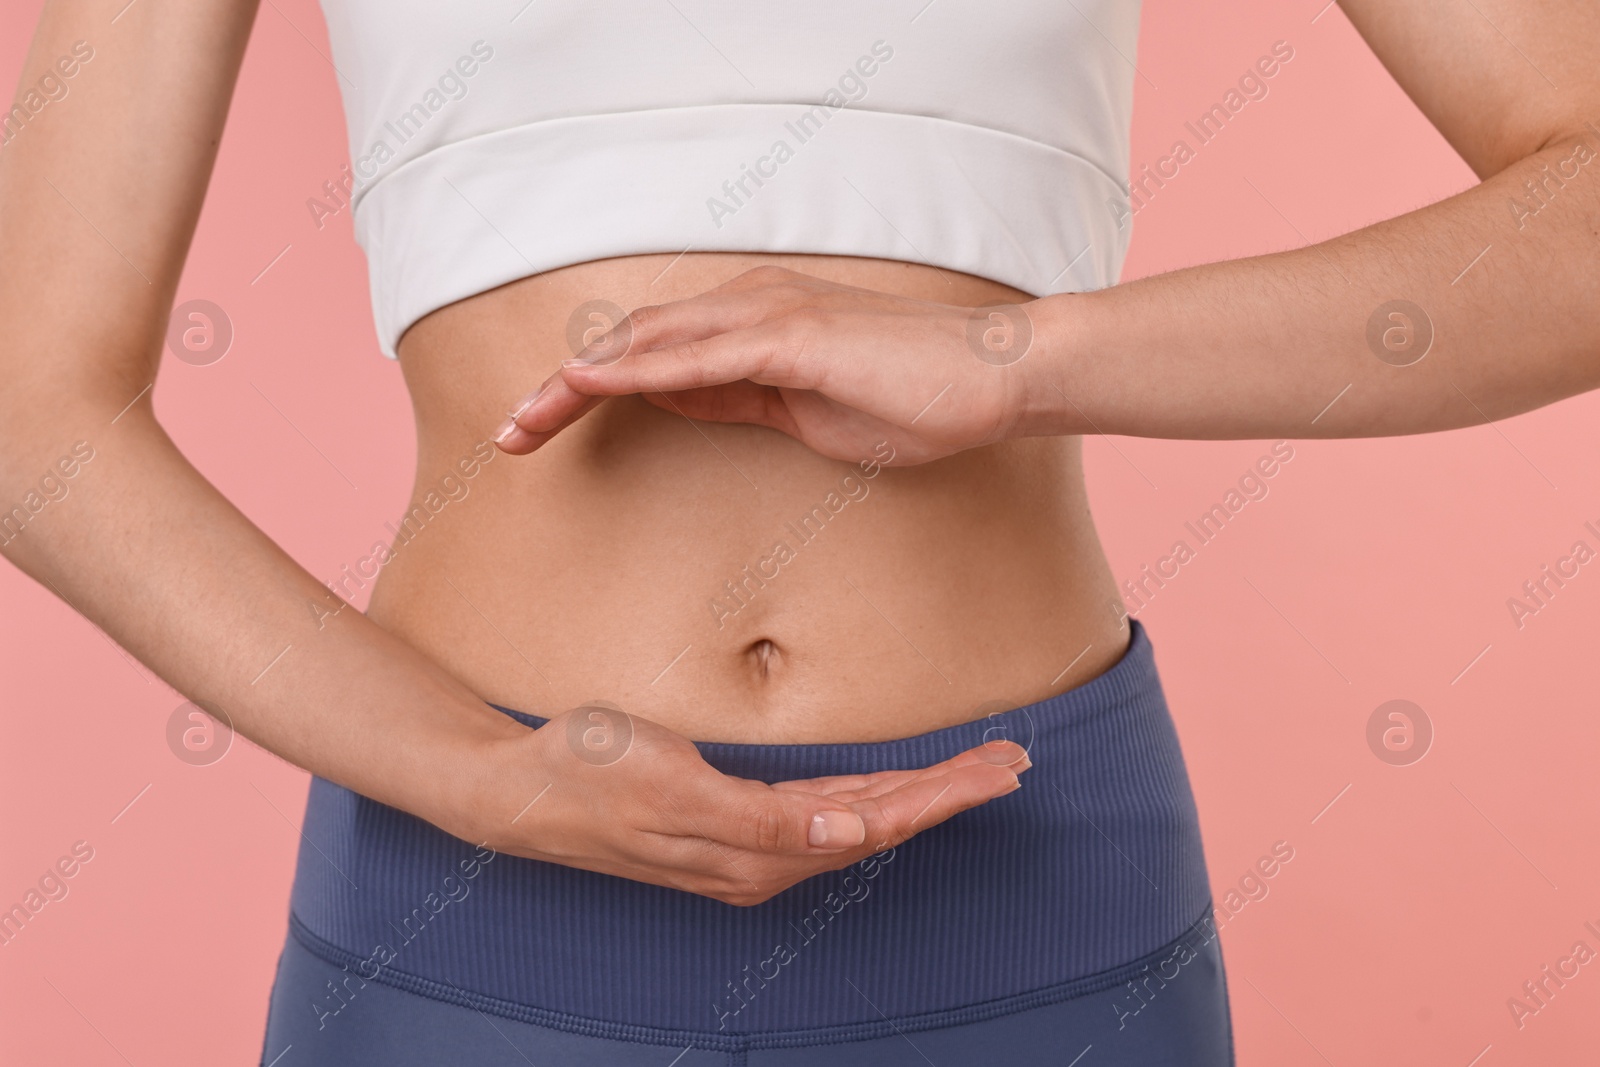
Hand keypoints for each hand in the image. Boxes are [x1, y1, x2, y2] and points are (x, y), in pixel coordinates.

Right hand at [451, 704, 1030, 906]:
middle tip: (1014, 760)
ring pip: (856, 820)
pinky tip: (891, 790)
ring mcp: (748, 846)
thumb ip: (764, 819)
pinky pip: (820, 814)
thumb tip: (849, 838)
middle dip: (949, 793)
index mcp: (761, 853)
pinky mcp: (730, 824)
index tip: (1003, 767)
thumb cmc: (591, 777)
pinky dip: (869, 799)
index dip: (944, 796)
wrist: (519, 792)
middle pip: (881, 824)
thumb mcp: (675, 789)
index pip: (879, 825)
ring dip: (918, 795)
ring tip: (973, 769)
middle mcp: (766, 859)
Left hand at [492, 266, 1054, 464]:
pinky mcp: (791, 336)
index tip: (537, 432)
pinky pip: (694, 356)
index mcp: (749, 327)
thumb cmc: (910, 399)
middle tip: (505, 434)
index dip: (584, 392)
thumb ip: (738, 400)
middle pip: (629, 345)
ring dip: (577, 382)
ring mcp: (767, 316)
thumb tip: (678, 401)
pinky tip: (585, 388)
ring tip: (521, 420)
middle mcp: (747, 308)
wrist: (992, 379)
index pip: (647, 358)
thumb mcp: (803, 413)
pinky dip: (633, 371)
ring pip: (646, 345)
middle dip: (559, 390)